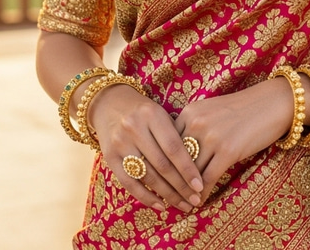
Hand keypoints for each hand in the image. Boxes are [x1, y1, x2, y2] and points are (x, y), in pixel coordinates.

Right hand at [89, 84, 203, 212]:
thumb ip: (175, 135)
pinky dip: (146, 197)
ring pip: (148, 176)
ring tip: (182, 205)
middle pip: (162, 164)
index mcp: (152, 114)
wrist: (109, 103)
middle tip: (195, 200)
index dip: (188, 169)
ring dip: (167, 195)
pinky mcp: (109, 157)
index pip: (173, 147)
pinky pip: (129, 183)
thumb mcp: (160, 114)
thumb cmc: (143, 111)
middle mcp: (135, 128)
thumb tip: (196, 168)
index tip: (200, 185)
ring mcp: (120, 143)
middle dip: (180, 186)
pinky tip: (161, 205)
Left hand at [172, 75, 305, 205]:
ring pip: (190, 172)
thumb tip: (177, 153)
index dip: (163, 165)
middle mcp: (197, 123)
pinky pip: (208, 178)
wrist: (271, 103)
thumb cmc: (240, 110)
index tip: (159, 181)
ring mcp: (212, 137)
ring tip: (181, 205)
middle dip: (171, 182)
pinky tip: (199, 202)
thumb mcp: (210, 111)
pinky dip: (202, 193)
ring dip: (185, 192)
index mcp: (189, 112)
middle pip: (176, 160)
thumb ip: (192, 127)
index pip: (168, 144)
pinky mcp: (228, 151)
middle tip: (166, 199)